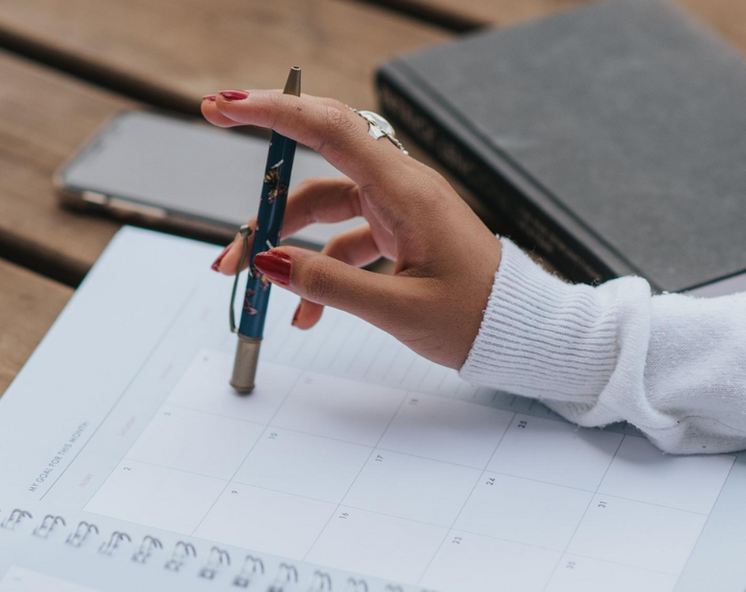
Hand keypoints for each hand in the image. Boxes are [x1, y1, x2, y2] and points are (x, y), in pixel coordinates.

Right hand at [201, 89, 501, 368]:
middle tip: (228, 240)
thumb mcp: (397, 308)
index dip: (273, 111)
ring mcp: (398, 210)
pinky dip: (319, 274)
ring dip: (286, 247)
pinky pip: (344, 243)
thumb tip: (269, 263)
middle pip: (315, 174)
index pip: (330, 129)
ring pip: (324, 213)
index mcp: (406, 191)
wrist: (519, 331)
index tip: (226, 105)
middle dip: (265, 206)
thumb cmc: (475, 316)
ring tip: (256, 286)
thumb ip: (329, 284)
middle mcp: (400, 189)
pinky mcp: (399, 234)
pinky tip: (306, 313)